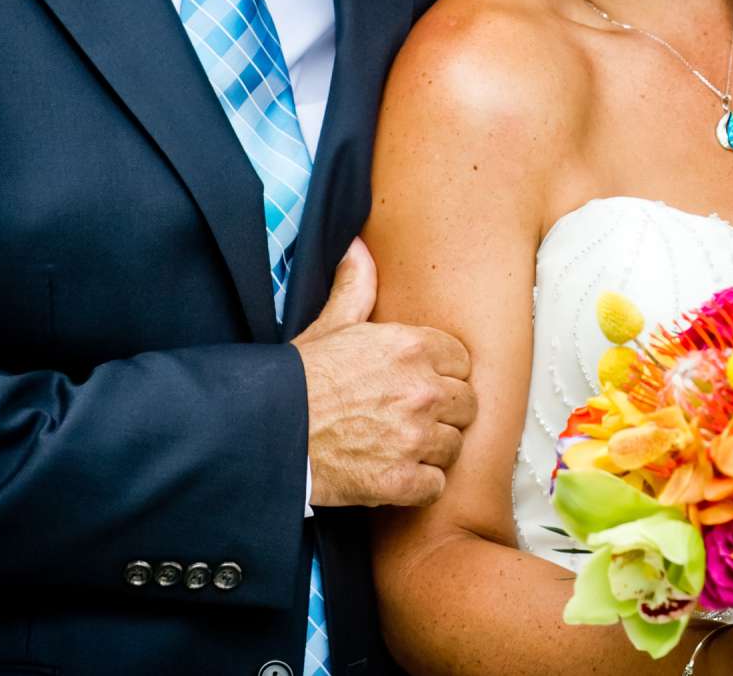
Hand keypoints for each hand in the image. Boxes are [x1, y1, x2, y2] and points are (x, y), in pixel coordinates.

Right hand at [290, 237, 476, 507]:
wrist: (266, 432)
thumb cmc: (297, 378)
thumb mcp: (328, 325)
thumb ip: (355, 286)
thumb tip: (358, 247)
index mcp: (411, 347)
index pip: (462, 361)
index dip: (442, 374)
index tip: (421, 383)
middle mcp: (422, 391)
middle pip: (466, 404)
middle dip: (443, 412)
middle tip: (411, 418)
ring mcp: (414, 438)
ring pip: (454, 446)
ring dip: (432, 450)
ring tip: (401, 447)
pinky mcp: (400, 481)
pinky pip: (435, 486)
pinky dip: (418, 485)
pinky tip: (395, 475)